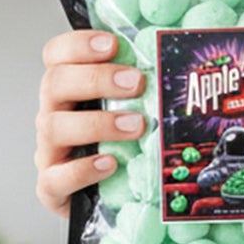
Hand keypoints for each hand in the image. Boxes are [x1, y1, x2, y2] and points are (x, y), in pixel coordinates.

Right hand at [34, 30, 146, 217]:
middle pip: (55, 84)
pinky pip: (55, 178)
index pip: (57, 55)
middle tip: (136, 82)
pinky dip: (82, 170)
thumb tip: (193, 57)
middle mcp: (54, 115)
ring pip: (53, 127)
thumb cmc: (125, 147)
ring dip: (98, 122)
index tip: (113, 44)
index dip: (78, 44)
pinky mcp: (51, 188)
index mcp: (69, 91)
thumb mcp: (134, 110)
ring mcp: (50, 152)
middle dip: (97, 78)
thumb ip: (150, 85)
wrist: (110, 199)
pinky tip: (109, 164)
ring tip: (135, 125)